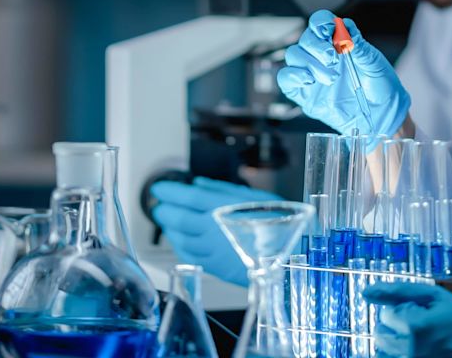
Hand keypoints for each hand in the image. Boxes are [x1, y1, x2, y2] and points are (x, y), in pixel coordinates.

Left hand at [149, 177, 282, 286]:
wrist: (292, 255)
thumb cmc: (278, 223)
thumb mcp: (254, 196)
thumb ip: (222, 190)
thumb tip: (199, 184)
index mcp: (222, 208)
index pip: (185, 197)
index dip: (168, 192)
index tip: (160, 189)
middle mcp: (213, 229)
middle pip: (176, 219)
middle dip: (164, 211)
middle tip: (160, 206)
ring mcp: (212, 250)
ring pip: (179, 239)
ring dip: (170, 229)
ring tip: (168, 222)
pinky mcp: (215, 266)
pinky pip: (189, 256)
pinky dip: (180, 247)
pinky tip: (181, 242)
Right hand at [278, 10, 410, 141]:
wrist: (381, 115)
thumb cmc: (380, 87)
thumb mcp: (374, 63)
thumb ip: (359, 46)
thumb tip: (346, 29)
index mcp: (338, 42)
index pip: (320, 23)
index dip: (320, 22)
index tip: (328, 30)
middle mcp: (321, 56)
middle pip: (305, 39)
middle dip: (316, 46)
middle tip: (332, 59)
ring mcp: (311, 73)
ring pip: (294, 56)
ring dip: (310, 63)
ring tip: (331, 78)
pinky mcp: (303, 92)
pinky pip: (286, 78)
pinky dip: (293, 76)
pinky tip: (308, 81)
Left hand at [365, 283, 451, 357]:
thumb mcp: (434, 297)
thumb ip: (398, 291)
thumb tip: (365, 292)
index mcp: (414, 327)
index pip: (385, 315)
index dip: (402, 311)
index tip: (422, 313)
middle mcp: (411, 350)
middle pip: (380, 336)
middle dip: (395, 328)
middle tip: (420, 326)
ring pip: (384, 352)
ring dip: (396, 343)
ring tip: (420, 339)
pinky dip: (402, 354)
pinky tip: (419, 348)